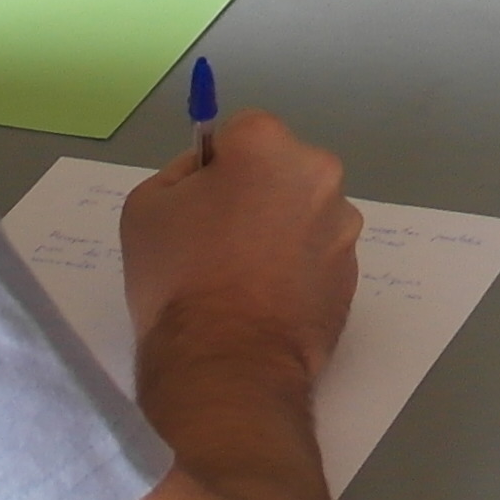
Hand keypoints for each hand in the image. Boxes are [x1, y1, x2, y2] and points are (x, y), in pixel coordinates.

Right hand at [124, 109, 359, 386]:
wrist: (226, 365)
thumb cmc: (178, 277)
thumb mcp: (146, 206)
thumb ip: (181, 174)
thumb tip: (208, 175)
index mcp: (269, 144)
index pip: (240, 134)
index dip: (215, 168)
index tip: (199, 205)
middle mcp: (319, 174)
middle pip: (280, 171)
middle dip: (255, 194)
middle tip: (217, 242)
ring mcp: (343, 227)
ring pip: (302, 213)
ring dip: (280, 231)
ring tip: (243, 280)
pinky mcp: (352, 274)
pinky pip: (317, 255)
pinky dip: (297, 268)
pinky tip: (266, 301)